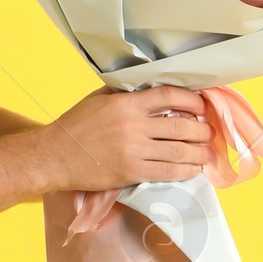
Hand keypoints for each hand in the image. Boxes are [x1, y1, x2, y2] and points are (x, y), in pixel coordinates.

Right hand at [40, 87, 212, 192]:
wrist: (54, 156)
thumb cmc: (75, 126)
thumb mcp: (98, 99)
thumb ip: (124, 92)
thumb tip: (150, 89)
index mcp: (126, 104)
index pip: (169, 96)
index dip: (192, 100)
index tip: (201, 106)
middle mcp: (133, 126)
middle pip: (182, 125)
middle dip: (202, 129)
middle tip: (208, 132)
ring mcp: (134, 151)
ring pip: (180, 151)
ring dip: (199, 152)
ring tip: (207, 152)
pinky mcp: (131, 172)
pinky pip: (168, 172)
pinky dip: (186, 171)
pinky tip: (193, 169)